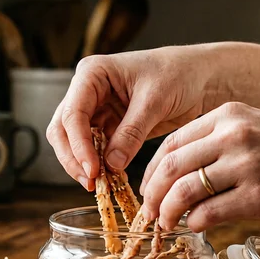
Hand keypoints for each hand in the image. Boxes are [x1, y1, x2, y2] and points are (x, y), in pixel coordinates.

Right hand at [46, 47, 214, 189]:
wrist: (196, 77)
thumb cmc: (177, 75)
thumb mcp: (155, 102)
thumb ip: (132, 133)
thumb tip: (112, 164)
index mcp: (92, 73)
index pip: (73, 113)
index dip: (78, 144)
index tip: (92, 169)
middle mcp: (86, 90)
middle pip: (63, 129)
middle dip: (73, 158)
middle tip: (90, 182)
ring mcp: (95, 108)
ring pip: (73, 142)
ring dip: (82, 164)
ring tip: (100, 185)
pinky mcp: (107, 125)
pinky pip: (93, 148)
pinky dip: (98, 164)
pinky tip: (110, 178)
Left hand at [139, 102, 259, 231]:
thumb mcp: (257, 129)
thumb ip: (218, 144)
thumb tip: (177, 176)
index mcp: (229, 115)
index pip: (172, 142)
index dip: (152, 170)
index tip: (148, 189)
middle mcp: (234, 135)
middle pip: (170, 166)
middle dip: (152, 194)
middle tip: (149, 213)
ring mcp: (246, 165)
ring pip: (183, 190)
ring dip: (168, 212)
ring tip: (167, 224)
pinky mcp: (258, 196)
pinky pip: (209, 213)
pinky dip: (194, 223)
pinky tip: (195, 227)